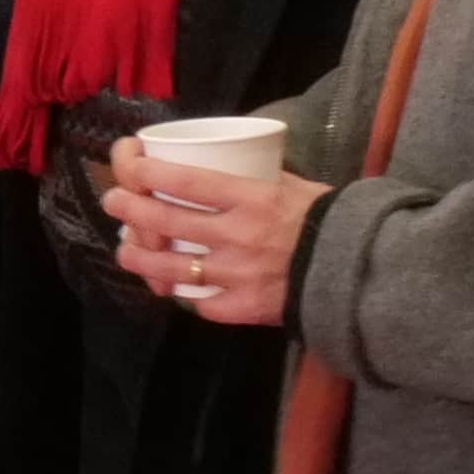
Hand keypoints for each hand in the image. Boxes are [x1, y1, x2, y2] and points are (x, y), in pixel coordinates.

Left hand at [102, 139, 325, 325]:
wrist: (360, 271)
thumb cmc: (327, 220)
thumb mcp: (293, 186)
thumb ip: (253, 180)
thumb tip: (218, 166)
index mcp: (253, 198)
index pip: (185, 181)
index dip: (147, 172)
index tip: (130, 165)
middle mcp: (238, 235)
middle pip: (165, 221)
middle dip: (129, 209)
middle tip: (114, 201)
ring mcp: (237, 274)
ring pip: (169, 267)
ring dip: (137, 257)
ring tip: (124, 250)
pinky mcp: (242, 307)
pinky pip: (200, 303)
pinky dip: (183, 294)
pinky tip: (170, 286)